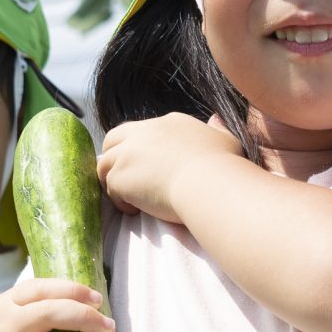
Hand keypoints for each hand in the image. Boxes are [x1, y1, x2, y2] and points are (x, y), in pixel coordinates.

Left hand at [97, 113, 243, 223]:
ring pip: (106, 165)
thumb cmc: (223, 166)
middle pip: (112, 140)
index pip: (140, 131)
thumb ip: (216, 129)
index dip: (139, 149)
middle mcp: (143, 133)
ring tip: (132, 200)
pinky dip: (121, 202)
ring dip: (115, 182)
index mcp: (167, 123)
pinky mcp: (120, 176)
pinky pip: (110, 190)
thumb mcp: (226, 139)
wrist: (209, 183)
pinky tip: (138, 210)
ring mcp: (128, 154)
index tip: (147, 167)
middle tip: (127, 180)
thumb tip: (216, 120)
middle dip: (114, 158)